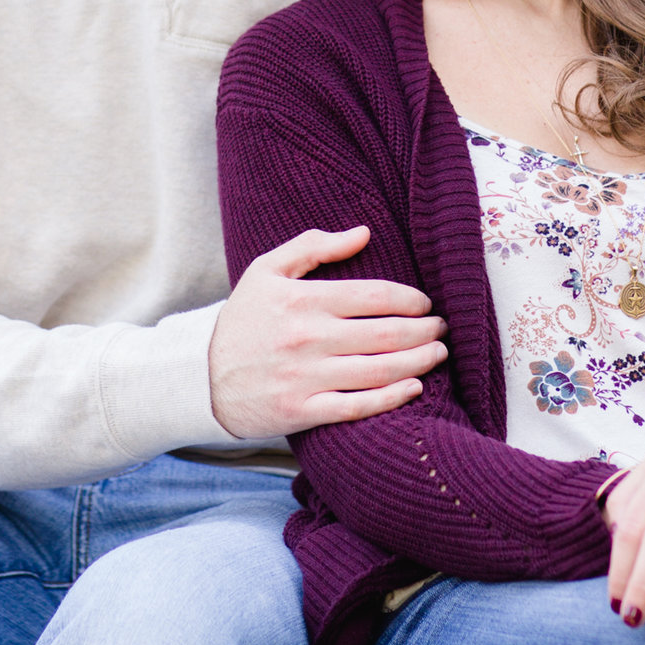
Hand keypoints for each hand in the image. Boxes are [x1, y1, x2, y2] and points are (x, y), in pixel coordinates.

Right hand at [209, 226, 447, 438]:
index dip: (410, 299)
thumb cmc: (243, 319)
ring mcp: (305, 377)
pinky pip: (358, 407)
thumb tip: (364, 233)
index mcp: (302, 300)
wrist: (202, 376)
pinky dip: (392, 398)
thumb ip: (314, 246)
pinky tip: (414, 388)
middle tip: (442, 328)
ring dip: (418, 362)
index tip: (425, 303)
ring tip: (438, 353)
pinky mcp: (302, 411)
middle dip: (424, 330)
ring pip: (378, 370)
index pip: (374, 295)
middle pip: (385, 333)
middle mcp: (306, 338)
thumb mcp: (267, 269)